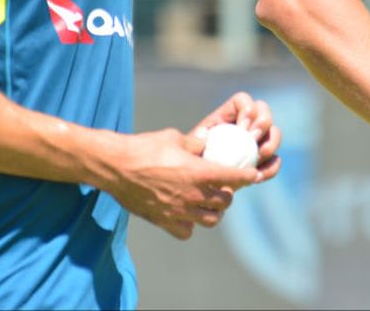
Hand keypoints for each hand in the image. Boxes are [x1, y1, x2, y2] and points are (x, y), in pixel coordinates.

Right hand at [107, 127, 257, 239]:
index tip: (254, 175)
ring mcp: (178, 210)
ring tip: (209, 204)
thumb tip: (207, 142)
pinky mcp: (163, 221)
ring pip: (209, 220)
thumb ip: (195, 143)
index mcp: (197, 172)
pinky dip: (190, 226)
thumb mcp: (174, 138)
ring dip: (213, 212)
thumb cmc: (144, 147)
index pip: (233, 178)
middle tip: (223, 188)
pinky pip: (186, 231)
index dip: (247, 177)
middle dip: (228, 195)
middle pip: (224, 203)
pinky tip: (187, 215)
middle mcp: (191, 194)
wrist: (115, 166)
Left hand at [190, 91, 281, 182]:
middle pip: (264, 111)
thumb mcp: (190, 148)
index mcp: (228, 114)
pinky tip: (258, 177)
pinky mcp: (263, 160)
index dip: (247, 109)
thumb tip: (205, 138)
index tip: (242, 127)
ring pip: (274, 134)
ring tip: (258, 158)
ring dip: (270, 144)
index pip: (243, 100)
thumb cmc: (191, 162)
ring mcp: (258, 141)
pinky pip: (275, 161)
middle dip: (263, 122)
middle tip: (253, 139)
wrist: (197, 183)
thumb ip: (196, 141)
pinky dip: (270, 168)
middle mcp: (247, 123)